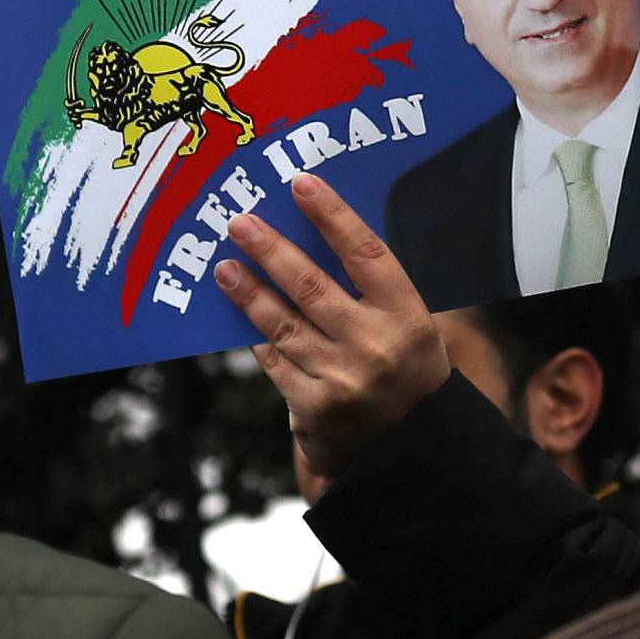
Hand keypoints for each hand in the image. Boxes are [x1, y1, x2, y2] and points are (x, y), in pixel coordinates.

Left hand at [214, 173, 448, 485]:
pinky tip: (238, 317)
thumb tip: (317, 238)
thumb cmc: (409, 376)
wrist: (415, 454)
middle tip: (239, 222)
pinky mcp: (312, 409)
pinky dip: (257, 338)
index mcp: (409, 318)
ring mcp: (341, 380)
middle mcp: (375, 346)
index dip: (333, 216)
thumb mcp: (412, 331)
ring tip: (224, 267)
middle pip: (312, 285)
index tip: (301, 184)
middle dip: (270, 249)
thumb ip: (373, 294)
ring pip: (282, 324)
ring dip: (248, 292)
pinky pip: (274, 362)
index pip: (366, 254)